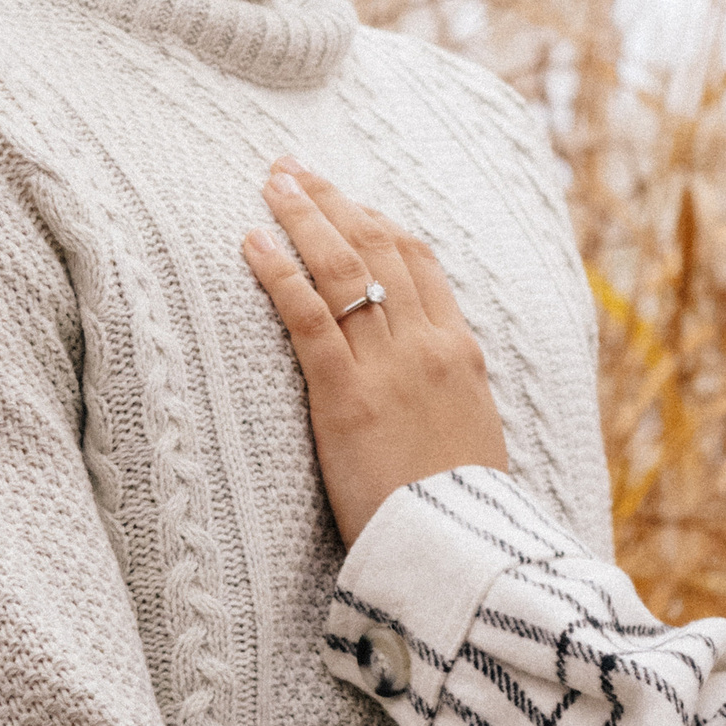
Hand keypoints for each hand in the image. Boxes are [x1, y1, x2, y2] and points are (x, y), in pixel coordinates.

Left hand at [244, 161, 507, 541]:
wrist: (463, 555)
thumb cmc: (464, 513)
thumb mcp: (474, 436)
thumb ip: (454, 394)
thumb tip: (439, 378)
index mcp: (462, 351)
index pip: (420, 262)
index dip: (377, 222)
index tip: (346, 200)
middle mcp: (428, 345)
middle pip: (378, 247)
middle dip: (333, 201)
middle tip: (293, 170)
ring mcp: (389, 368)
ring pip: (344, 268)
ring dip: (303, 217)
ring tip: (270, 185)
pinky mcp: (346, 398)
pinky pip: (308, 317)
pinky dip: (279, 273)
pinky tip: (251, 242)